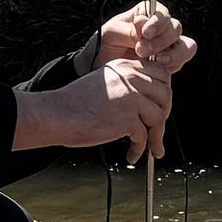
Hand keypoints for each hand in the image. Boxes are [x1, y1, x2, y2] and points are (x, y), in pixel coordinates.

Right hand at [14, 56, 174, 162]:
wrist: (56, 115)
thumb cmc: (76, 104)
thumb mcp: (106, 83)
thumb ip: (129, 86)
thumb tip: (153, 104)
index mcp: (126, 66)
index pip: (162, 74)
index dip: (164, 93)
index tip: (160, 109)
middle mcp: (131, 77)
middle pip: (165, 95)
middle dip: (164, 115)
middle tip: (156, 131)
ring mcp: (130, 96)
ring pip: (159, 117)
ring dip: (156, 137)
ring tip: (151, 148)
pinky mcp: (127, 117)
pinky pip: (144, 136)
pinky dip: (141, 149)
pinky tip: (132, 155)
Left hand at [92, 0, 195, 80]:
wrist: (104, 66)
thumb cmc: (106, 44)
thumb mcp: (111, 33)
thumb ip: (129, 29)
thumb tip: (144, 23)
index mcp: (148, 13)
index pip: (162, 13)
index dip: (157, 22)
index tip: (144, 33)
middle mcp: (162, 27)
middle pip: (176, 28)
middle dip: (160, 41)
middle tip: (140, 51)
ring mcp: (169, 45)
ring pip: (187, 45)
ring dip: (174, 53)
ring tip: (157, 61)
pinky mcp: (170, 62)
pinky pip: (181, 61)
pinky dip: (172, 65)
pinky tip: (157, 69)